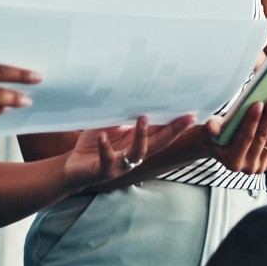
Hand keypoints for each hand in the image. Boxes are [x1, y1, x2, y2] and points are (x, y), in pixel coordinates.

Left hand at [62, 114, 198, 189]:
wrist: (73, 167)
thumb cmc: (96, 143)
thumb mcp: (112, 126)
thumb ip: (125, 116)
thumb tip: (137, 95)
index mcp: (139, 142)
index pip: (162, 133)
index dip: (178, 125)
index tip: (193, 113)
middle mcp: (135, 155)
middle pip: (159, 143)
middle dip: (174, 131)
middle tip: (187, 118)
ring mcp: (121, 165)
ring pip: (137, 153)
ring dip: (141, 137)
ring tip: (142, 118)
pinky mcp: (103, 170)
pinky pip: (107, 160)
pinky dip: (105, 148)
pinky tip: (102, 137)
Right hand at [197, 95, 266, 174]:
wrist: (217, 149)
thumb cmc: (211, 137)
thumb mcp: (205, 133)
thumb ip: (209, 130)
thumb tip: (212, 126)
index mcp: (231, 161)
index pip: (245, 137)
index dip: (252, 120)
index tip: (259, 103)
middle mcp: (247, 167)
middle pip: (261, 138)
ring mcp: (259, 167)